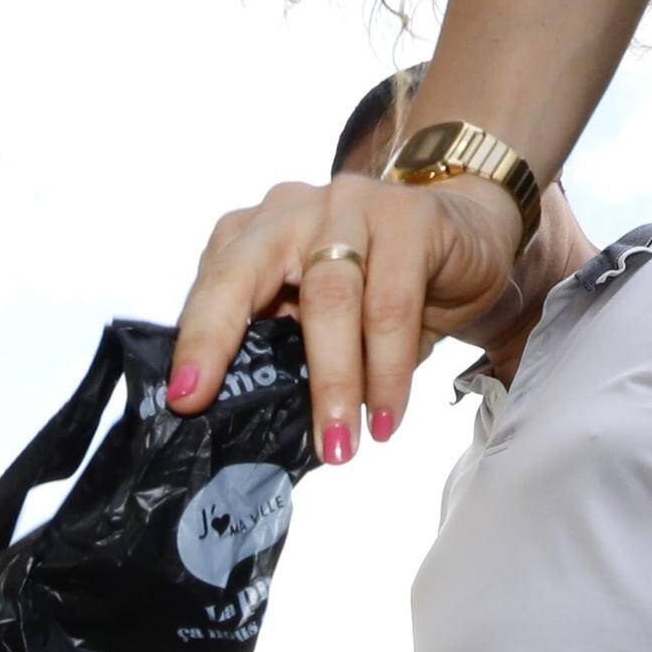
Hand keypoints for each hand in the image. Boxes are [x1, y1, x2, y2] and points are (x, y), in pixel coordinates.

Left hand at [167, 169, 531, 463]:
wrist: (467, 244)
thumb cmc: (379, 292)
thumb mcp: (317, 322)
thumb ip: (281, 353)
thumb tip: (248, 425)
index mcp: (254, 235)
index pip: (212, 285)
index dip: (196, 340)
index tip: (184, 399)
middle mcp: (292, 210)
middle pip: (245, 274)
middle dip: (223, 343)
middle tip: (211, 406)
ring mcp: (350, 205)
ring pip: (329, 298)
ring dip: (333, 382)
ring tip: (340, 447)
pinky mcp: (409, 218)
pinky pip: (392, 305)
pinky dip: (389, 371)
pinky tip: (385, 418)